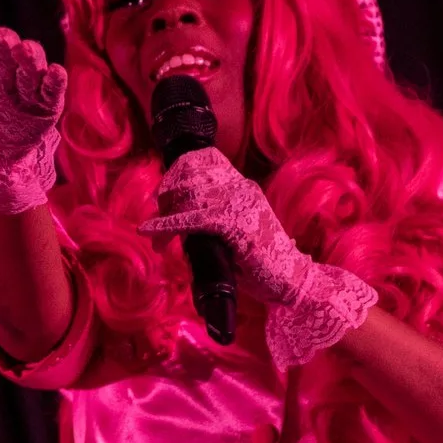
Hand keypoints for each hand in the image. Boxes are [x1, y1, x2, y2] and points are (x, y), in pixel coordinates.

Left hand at [139, 149, 376, 367]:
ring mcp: (239, 204)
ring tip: (157, 237)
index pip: (205, 161)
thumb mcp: (233, 235)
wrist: (292, 280)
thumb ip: (212, 223)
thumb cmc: (263, 264)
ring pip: (187, 196)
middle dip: (166, 197)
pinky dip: (167, 225)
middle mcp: (241, 189)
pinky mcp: (234, 225)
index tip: (163, 194)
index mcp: (242, 187)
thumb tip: (180, 224)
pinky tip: (150, 231)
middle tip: (156, 222)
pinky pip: (193, 219)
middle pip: (190, 176)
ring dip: (165, 215)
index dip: (178, 171)